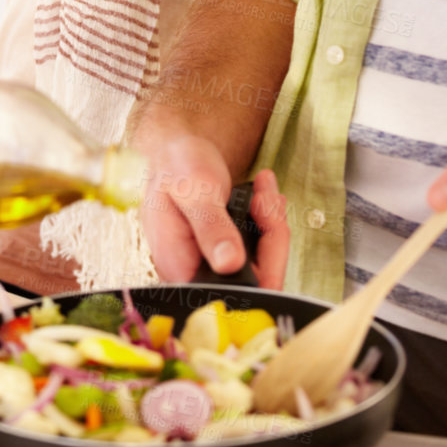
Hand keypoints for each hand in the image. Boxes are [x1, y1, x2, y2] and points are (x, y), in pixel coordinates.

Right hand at [139, 130, 289, 285]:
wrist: (174, 154)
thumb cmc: (176, 165)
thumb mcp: (193, 188)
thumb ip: (210, 226)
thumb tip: (229, 264)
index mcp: (178, 269)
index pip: (233, 293)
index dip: (263, 268)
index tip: (265, 218)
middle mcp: (195, 277)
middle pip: (255, 283)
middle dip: (271, 236)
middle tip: (265, 195)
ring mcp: (212, 269)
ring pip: (263, 267)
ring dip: (272, 225)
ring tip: (264, 187)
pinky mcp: (225, 259)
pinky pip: (259, 254)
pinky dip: (267, 224)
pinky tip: (263, 197)